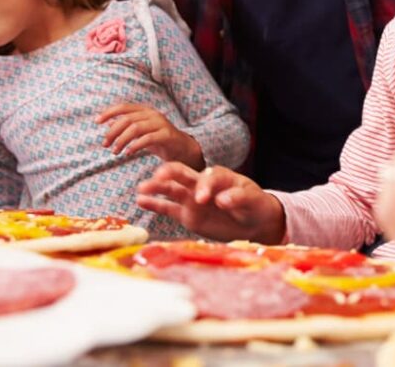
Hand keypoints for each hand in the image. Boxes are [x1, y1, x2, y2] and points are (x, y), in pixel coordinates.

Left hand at [98, 103, 202, 169]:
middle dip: (113, 132)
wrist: (181, 148)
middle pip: (127, 119)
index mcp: (145, 110)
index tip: (96, 121)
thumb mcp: (139, 132)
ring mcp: (161, 123)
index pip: (124, 107)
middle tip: (105, 145)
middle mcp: (152, 114)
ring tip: (115, 152)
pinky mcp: (166, 135)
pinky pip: (147, 138)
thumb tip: (106, 122)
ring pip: (135, 128)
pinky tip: (128, 153)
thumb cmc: (158, 140)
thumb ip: (125, 126)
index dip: (109, 112)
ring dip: (121, 140)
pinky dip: (135, 146)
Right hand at [136, 162, 286, 242]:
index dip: (204, 186)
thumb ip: (238, 198)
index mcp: (219, 176)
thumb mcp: (252, 200)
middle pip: (182, 173)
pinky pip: (168, 208)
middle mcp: (201, 184)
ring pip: (171, 190)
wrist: (252, 221)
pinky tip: (140, 201)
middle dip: (170, 174)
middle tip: (159, 177)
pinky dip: (155, 205)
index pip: (207, 177)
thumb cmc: (254, 205)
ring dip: (156, 188)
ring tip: (142, 188)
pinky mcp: (186, 214)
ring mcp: (192, 199)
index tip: (203, 199)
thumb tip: (221, 200)